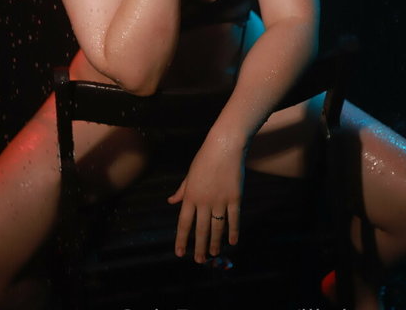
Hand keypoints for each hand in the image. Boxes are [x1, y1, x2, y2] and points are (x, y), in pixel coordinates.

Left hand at [167, 136, 244, 262]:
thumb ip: (182, 190)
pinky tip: (232, 242)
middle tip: (199, 260)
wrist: (225, 146)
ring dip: (215, 243)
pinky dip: (233, 232)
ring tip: (214, 254)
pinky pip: (234, 219)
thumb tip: (171, 201)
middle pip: (200, 230)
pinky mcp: (235, 198)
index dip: (182, 240)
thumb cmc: (205, 158)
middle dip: (199, 247)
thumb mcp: (190, 174)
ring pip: (217, 228)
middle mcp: (204, 201)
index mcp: (190, 195)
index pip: (184, 223)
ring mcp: (220, 200)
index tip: (180, 253)